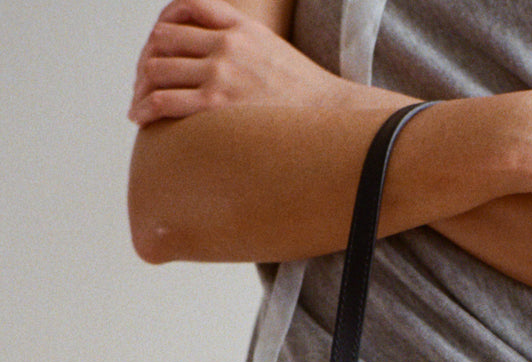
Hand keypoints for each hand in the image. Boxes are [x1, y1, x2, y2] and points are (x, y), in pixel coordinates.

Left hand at [128, 0, 338, 124]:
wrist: (330, 118)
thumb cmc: (303, 98)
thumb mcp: (273, 51)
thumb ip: (244, 44)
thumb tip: (222, 57)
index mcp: (240, 25)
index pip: (184, 8)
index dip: (161, 29)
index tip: (154, 52)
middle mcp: (227, 43)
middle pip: (163, 39)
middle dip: (145, 62)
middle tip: (141, 85)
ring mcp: (221, 72)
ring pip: (157, 68)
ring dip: (141, 87)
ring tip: (138, 107)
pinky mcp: (217, 104)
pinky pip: (165, 100)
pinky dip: (146, 108)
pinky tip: (141, 120)